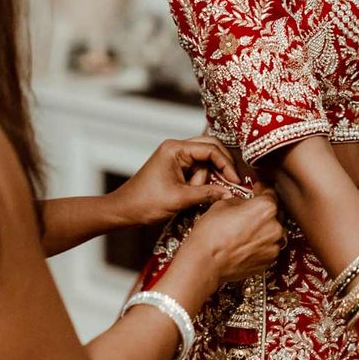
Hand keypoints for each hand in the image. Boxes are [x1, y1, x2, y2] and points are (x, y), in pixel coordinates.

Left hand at [110, 137, 239, 226]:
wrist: (123, 211)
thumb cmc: (145, 203)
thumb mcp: (180, 199)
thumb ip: (207, 194)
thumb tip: (229, 193)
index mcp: (175, 149)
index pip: (210, 149)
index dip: (226, 164)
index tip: (235, 181)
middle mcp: (176, 148)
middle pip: (210, 149)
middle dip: (221, 167)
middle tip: (232, 182)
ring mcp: (176, 157)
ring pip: (205, 161)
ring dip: (206, 178)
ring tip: (196, 195)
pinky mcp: (176, 167)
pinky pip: (197, 169)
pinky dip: (202, 181)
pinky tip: (201, 192)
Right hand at [184, 183, 283, 289]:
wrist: (205, 263)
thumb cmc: (211, 235)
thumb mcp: (222, 204)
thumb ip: (241, 201)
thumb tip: (244, 203)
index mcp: (266, 208)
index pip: (271, 194)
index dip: (262, 191)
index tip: (259, 190)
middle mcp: (275, 227)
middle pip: (275, 214)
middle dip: (263, 212)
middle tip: (248, 213)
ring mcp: (273, 246)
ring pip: (272, 233)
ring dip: (263, 230)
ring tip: (245, 231)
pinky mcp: (268, 262)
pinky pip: (268, 248)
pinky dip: (261, 245)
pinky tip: (245, 244)